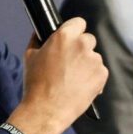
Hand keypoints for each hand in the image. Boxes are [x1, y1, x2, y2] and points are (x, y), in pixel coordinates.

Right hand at [7, 18, 107, 133]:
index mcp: (64, 36)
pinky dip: (93, 77)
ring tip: (73, 79)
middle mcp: (82, 45)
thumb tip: (40, 33)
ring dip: (87, 64)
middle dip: (81, 48)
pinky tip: (80, 86)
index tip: (72, 38)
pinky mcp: (102, 75)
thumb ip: (38, 40)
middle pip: (88, 39)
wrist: (46, 111)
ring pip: (94, 56)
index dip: (74, 30)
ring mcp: (94, 60)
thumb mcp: (30, 57)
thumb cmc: (36, 84)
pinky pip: (100, 71)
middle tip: (70, 63)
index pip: (78, 22)